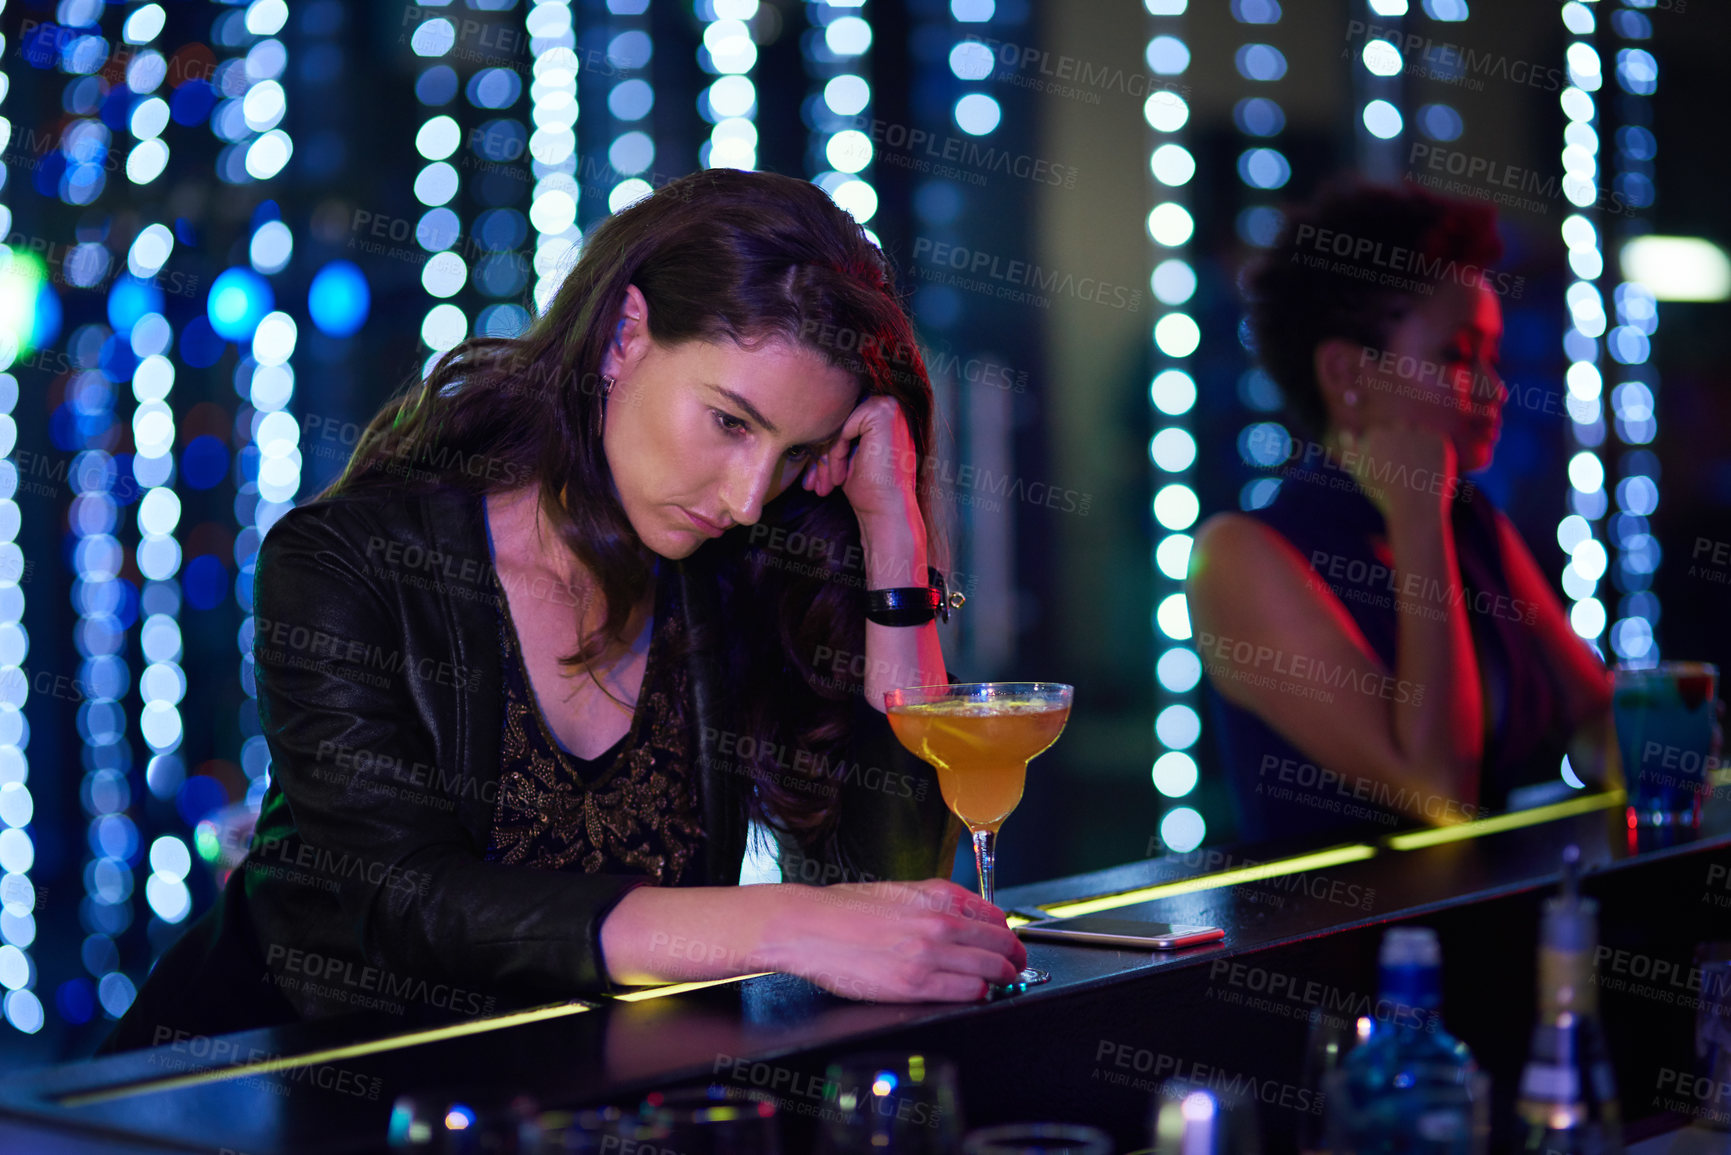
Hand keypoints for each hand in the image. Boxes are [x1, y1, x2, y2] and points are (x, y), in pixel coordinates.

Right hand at [760, 879, 1026, 1001]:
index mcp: (937, 894)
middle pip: (1000, 943)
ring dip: (1002, 978)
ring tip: (1002, 982)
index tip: (1009, 941)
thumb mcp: (898, 891)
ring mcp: (929, 953)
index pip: (995, 915)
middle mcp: (939, 921)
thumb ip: (934, 902)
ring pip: (991, 969)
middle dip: (1014, 957)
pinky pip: (966, 991)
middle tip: (1016, 965)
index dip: (1007, 932)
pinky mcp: (914, 983)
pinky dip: (978, 993)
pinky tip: (977, 993)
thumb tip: (962, 918)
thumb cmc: (843, 909)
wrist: (807, 926)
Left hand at [801, 394, 922, 541]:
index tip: (815, 478)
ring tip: (825, 485)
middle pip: (837, 421)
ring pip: (837, 425)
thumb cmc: (870, 489)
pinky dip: (837, 454)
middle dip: (821, 455)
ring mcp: (887, 407)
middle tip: (814, 485)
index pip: (841, 422)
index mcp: (884, 414)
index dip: (825, 450)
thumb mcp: (849, 455)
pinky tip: (841, 477)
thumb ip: (838, 434)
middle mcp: (889, 405)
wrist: (886, 511)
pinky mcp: (881, 413)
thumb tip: (807, 422)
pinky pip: (842, 428)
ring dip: (826, 458)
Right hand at [1338, 422, 1455, 519]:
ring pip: (1418, 430)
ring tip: (1418, 465)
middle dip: (1401, 440)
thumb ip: (1351, 451)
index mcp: (1375, 435)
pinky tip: (1430, 466)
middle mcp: (1397, 429)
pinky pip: (1435, 440)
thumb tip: (1345, 432)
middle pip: (1399, 426)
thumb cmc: (1384, 493)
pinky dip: (1434, 449)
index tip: (1387, 465)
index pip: (1378, 433)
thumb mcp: (1361, 473)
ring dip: (1418, 442)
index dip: (1383, 450)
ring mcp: (1419, 433)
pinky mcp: (1438, 440)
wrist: (1415, 506)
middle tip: (1406, 464)